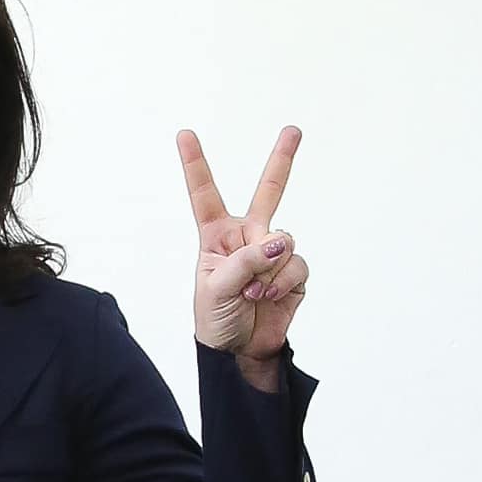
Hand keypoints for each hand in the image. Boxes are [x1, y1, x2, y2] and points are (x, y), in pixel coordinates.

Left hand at [181, 126, 310, 362]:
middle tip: (293, 130)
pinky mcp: (294, 271)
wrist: (239, 351)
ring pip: (284, 241)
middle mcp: (247, 236)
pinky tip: (269, 296)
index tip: (184, 134)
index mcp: (215, 235)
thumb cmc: (215, 318)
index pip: (205, 194)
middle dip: (282, 160)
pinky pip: (297, 264)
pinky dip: (283, 281)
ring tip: (252, 293)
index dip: (195, 164)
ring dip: (268, 270)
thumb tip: (279, 241)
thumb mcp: (215, 289)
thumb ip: (244, 261)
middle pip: (268, 192)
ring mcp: (272, 252)